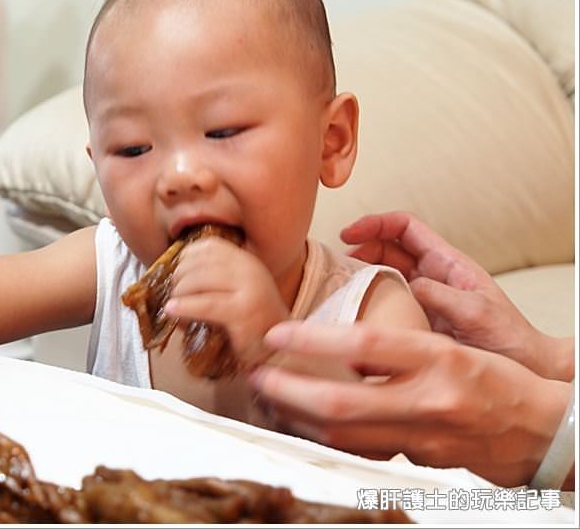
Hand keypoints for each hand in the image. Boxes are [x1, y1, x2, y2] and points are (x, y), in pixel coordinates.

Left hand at [165, 236, 288, 364]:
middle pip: (200, 263)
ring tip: (173, 308)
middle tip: (173, 294)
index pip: (210, 246)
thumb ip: (217, 277)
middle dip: (179, 278)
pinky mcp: (243, 312)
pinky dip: (185, 307)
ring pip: (199, 281)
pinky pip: (206, 305)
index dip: (187, 257)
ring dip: (179, 293)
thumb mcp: (238, 290)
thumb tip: (177, 274)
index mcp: (246, 261)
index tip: (177, 272)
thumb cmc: (253, 322)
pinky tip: (172, 310)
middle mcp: (249, 270)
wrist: (279, 349)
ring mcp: (249, 289)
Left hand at [249, 320, 572, 487]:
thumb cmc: (496, 379)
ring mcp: (423, 438)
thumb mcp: (449, 345)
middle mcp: (428, 400)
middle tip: (257, 377)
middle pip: (341, 404)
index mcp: (437, 358)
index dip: (313, 340)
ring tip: (269, 400)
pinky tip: (305, 426)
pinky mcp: (419, 462)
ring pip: (343, 436)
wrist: (540, 430)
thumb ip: (398, 349)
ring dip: (297, 420)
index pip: (364, 343)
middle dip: (287, 392)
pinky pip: (362, 452)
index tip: (277, 334)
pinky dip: (327, 439)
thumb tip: (345, 350)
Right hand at [341, 212, 572, 380]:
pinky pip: (384, 306)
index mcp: (448, 264)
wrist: (526, 374)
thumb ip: (439, 294)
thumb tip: (403, 284)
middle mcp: (431, 278)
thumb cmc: (510, 341)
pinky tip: (352, 316)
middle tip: (337, 265)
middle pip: (385, 249)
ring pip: (381, 276)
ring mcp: (421, 301)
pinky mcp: (414, 324)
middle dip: (359, 249)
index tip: (348, 234)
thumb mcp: (476, 312)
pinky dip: (365, 304)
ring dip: (358, 277)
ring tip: (339, 288)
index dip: (374, 224)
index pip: (405, 227)